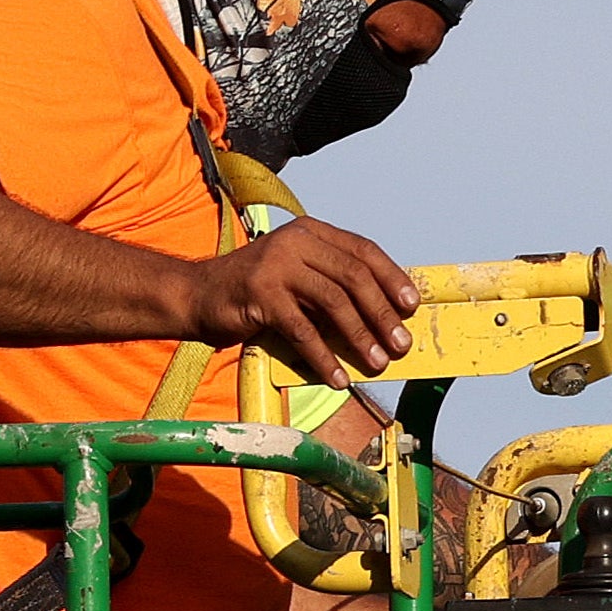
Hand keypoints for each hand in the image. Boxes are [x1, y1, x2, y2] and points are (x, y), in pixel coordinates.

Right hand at [174, 221, 421, 388]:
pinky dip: (324, 357)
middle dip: (382, 313)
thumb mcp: (300, 276)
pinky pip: (302, 330)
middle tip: (401, 344)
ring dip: (360, 337)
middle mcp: (295, 241)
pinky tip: (337, 378)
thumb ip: (333, 283)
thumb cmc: (258, 293)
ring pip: (333, 301)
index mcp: (310, 232)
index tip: (412, 306)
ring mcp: (275, 264)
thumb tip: (387, 315)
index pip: (363, 250)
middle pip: (353, 276)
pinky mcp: (259, 293)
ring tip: (377, 363)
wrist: (199, 296)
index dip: (392, 277)